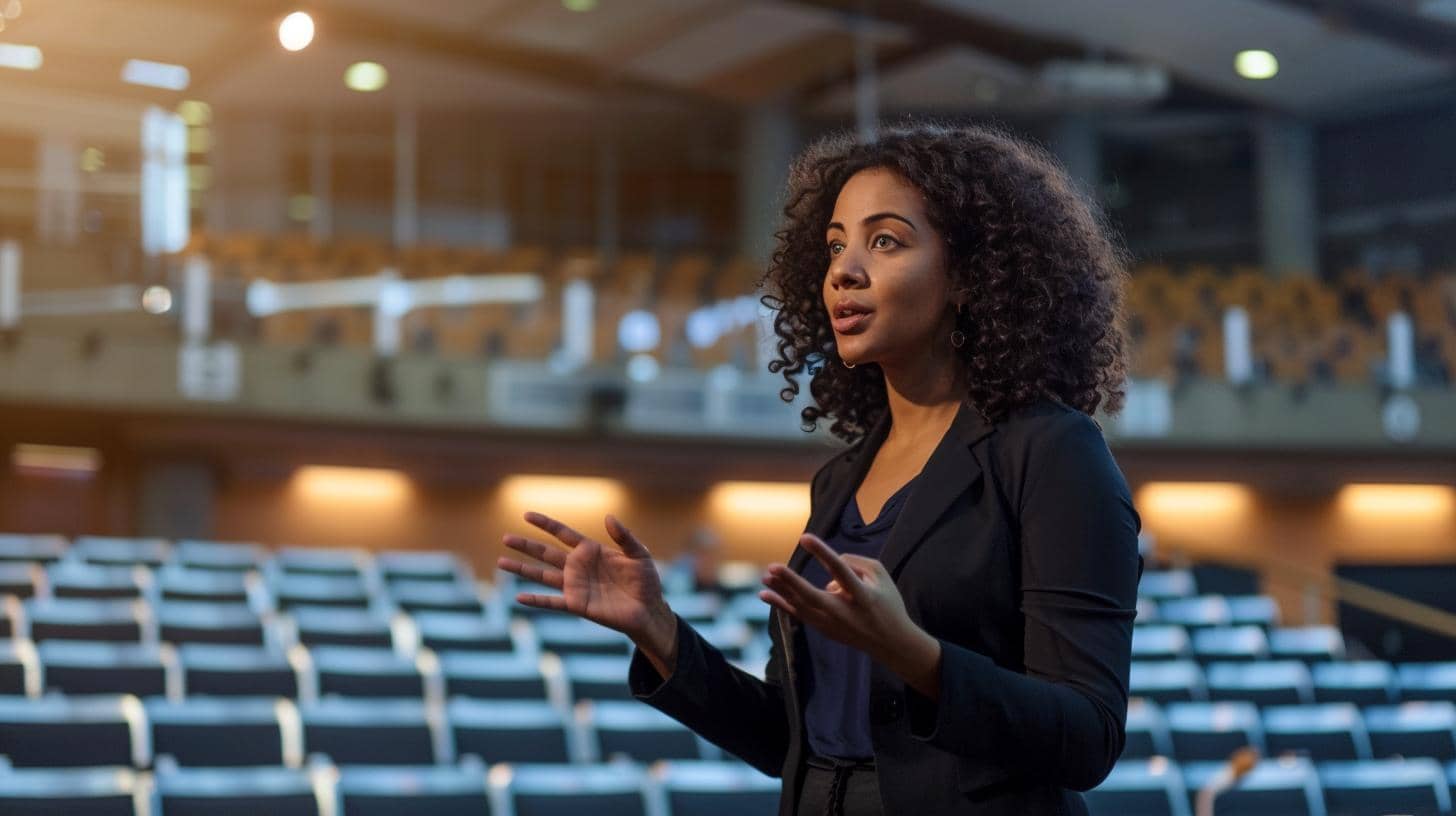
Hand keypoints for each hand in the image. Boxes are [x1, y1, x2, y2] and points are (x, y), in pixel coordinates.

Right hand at [497, 512, 674, 655]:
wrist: (649, 610)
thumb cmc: (646, 581)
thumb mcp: (639, 554)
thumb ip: (624, 536)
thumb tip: (608, 517)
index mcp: (591, 551)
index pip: (563, 533)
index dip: (546, 524)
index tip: (527, 515)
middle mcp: (578, 567)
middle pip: (546, 553)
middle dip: (526, 545)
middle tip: (505, 537)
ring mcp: (575, 586)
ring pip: (542, 576)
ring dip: (522, 570)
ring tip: (501, 562)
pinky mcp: (577, 605)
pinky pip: (552, 602)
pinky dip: (536, 600)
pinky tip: (518, 598)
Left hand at [760, 533, 942, 697]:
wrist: (891, 643)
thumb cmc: (888, 603)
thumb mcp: (881, 576)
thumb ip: (856, 562)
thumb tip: (829, 566)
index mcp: (863, 596)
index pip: (839, 570)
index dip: (822, 552)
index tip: (804, 537)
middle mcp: (845, 612)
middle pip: (813, 596)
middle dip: (792, 582)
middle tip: (773, 567)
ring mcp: (833, 624)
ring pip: (801, 607)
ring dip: (782, 591)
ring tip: (766, 575)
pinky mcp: (824, 630)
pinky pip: (798, 615)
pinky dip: (781, 604)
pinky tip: (765, 593)